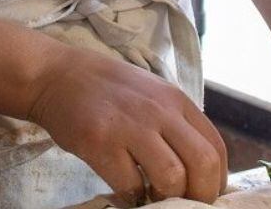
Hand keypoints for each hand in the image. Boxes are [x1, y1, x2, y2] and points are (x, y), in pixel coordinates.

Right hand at [25, 45, 226, 203]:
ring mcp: (129, 126)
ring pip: (171, 178)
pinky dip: (132, 197)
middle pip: (202, 164)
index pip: (215, 148)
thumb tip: (198, 171)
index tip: (202, 195)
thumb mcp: (150, 94)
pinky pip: (130, 185)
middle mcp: (158, 110)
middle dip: (199, 196)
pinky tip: (125, 190)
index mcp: (175, 101)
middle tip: (182, 204)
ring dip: (165, 198)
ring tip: (151, 197)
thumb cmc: (104, 89)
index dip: (216, 181)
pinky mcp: (100, 142)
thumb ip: (175, 124)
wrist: (55, 75)